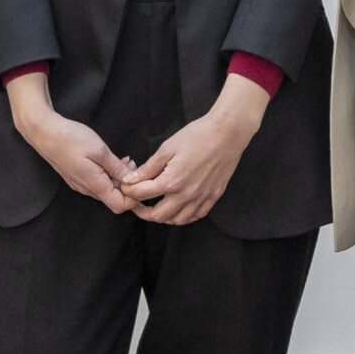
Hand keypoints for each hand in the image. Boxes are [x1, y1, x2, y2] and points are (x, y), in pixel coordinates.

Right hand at [6, 74, 135, 213]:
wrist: (45, 133)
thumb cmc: (71, 139)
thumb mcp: (100, 150)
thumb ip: (117, 168)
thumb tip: (132, 180)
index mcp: (94, 184)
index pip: (120, 206)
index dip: (133, 197)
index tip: (139, 179)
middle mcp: (87, 189)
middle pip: (114, 198)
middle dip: (127, 185)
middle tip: (132, 164)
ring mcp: (80, 184)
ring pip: (106, 190)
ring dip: (118, 179)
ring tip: (123, 160)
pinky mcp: (76, 178)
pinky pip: (97, 183)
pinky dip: (108, 175)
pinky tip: (110, 161)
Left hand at [122, 75, 268, 225]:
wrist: (227, 133)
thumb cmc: (197, 136)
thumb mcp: (167, 148)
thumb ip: (149, 168)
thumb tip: (131, 180)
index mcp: (172, 181)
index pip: (143, 195)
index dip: (130, 192)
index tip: (126, 187)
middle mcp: (186, 195)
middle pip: (158, 215)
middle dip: (143, 211)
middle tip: (137, 202)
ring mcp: (201, 198)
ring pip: (177, 220)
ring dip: (163, 217)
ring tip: (156, 207)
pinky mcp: (213, 196)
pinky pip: (196, 216)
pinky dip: (184, 216)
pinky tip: (178, 208)